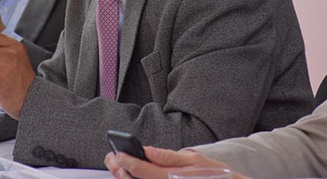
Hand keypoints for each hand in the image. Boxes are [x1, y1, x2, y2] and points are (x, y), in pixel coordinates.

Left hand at [105, 146, 248, 178]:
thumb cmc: (214, 175)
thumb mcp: (194, 159)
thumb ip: (168, 156)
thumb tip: (148, 150)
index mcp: (171, 177)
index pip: (143, 169)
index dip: (127, 160)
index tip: (117, 153)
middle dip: (121, 171)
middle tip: (111, 159)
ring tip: (118, 168)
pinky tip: (131, 177)